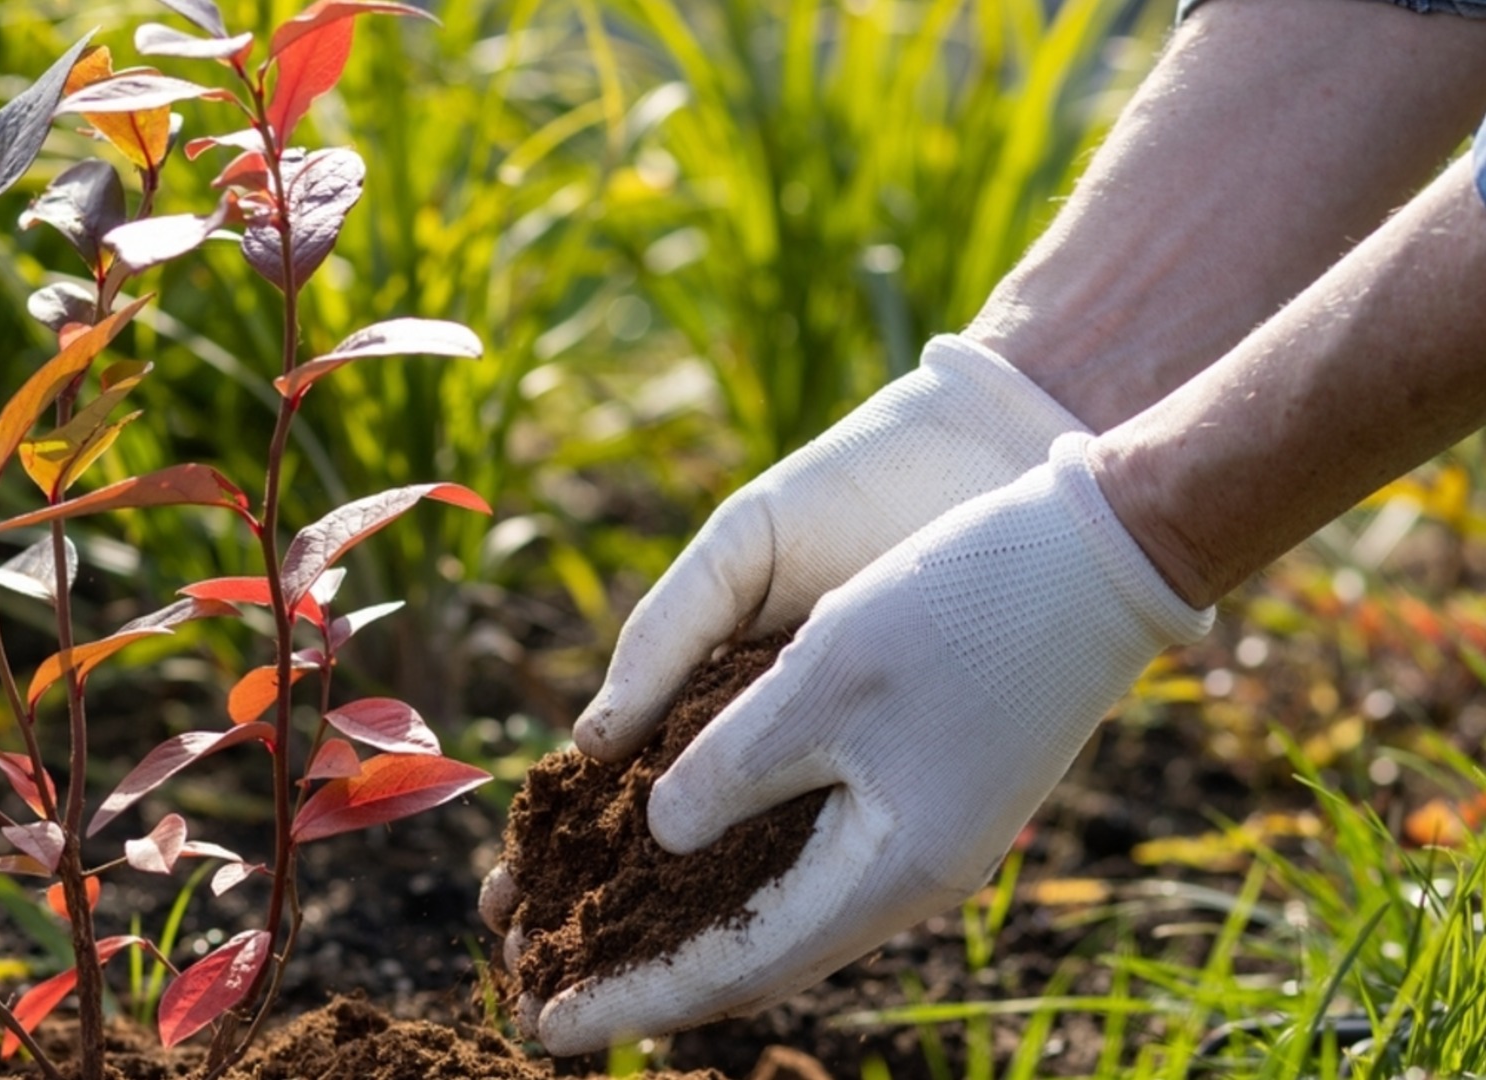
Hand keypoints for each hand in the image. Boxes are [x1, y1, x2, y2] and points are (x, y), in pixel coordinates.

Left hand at [514, 434, 1210, 1053]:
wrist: (1105, 555)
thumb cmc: (963, 609)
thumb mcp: (823, 682)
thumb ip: (730, 771)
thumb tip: (659, 835)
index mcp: (889, 871)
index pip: (737, 967)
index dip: (638, 998)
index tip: (550, 1029)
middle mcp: (909, 876)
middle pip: (759, 955)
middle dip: (654, 977)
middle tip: (555, 995)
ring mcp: (925, 836)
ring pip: (784, 910)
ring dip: (692, 926)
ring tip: (606, 939)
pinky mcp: (930, 791)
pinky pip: (812, 860)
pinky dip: (740, 871)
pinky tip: (694, 858)